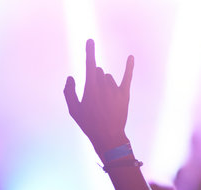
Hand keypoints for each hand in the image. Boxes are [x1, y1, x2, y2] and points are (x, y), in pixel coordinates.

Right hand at [64, 39, 133, 160]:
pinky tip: (131, 57)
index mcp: (90, 88)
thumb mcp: (73, 110)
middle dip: (95, 79)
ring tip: (104, 101)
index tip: (90, 40)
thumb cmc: (89, 124)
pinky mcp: (125, 94)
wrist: (108, 136)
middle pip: (98, 71)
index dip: (90, 51)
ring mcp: (115, 89)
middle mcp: (104, 86)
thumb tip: (71, 77)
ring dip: (105, 84)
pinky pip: (127, 77)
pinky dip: (129, 67)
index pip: (90, 64)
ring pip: (109, 78)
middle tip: (95, 96)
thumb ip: (69, 92)